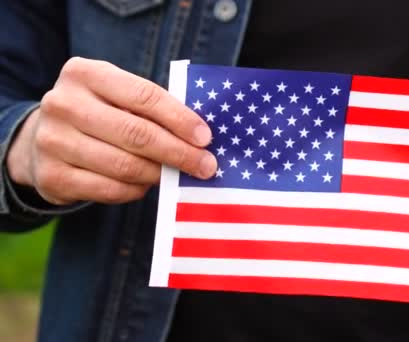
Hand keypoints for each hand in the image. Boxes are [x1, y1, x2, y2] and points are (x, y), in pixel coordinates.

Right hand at [6, 57, 215, 204]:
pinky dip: (136, 190)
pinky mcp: (52, 176)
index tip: (205, 137)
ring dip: (159, 174)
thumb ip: (152, 108)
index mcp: (85, 73)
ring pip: (124, 166)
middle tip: (206, 166)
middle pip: (136, 134)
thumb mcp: (116, 95)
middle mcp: (63, 104)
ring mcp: (52, 141)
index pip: (144, 95)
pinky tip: (146, 185)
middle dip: (179, 153)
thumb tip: (200, 137)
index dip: (179, 118)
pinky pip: (109, 189)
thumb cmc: (98, 113)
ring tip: (176, 176)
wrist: (41, 139)